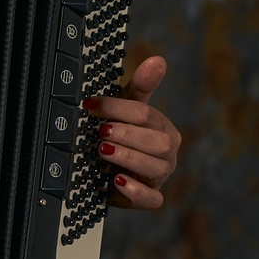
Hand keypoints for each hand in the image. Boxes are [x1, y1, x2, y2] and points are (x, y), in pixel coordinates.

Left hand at [84, 54, 180, 212]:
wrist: (111, 173)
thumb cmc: (123, 136)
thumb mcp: (126, 110)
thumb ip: (140, 87)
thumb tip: (158, 59)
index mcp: (164, 129)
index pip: (147, 115)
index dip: (119, 109)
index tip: (92, 105)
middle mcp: (167, 153)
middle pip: (157, 142)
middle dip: (127, 135)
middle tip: (101, 131)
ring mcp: (160, 177)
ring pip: (155, 168)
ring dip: (128, 157)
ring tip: (103, 150)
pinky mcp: (149, 198)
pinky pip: (152, 199)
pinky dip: (135, 191)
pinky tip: (117, 181)